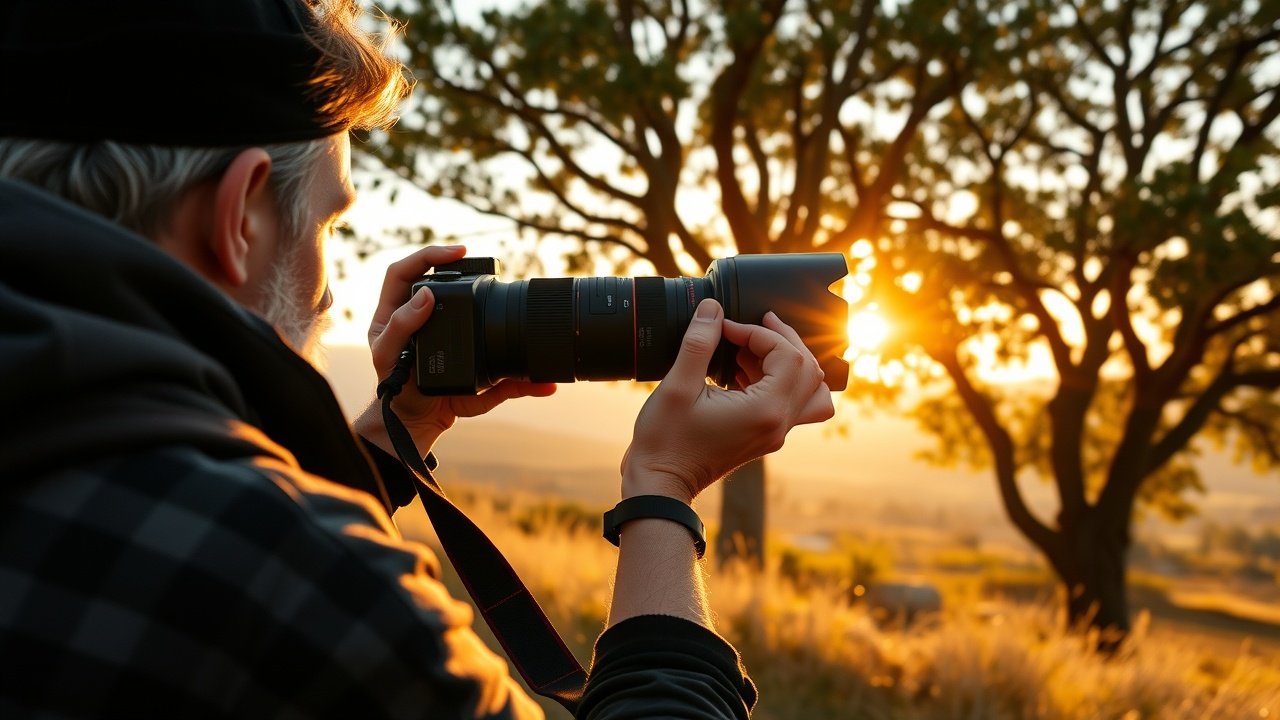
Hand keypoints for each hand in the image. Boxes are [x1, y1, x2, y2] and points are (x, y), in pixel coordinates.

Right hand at [353, 245, 555, 456]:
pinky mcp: (386, 354)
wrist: (420, 426)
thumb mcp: (485, 391)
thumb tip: (550, 384)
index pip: (426, 276)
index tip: (466, 251)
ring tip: (439, 283)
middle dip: (428, 257)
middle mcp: (402, 320)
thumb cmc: (448, 400)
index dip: (440, 258)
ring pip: (395, 293)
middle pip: (404, 274)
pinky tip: (425, 304)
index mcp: (425, 319)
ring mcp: (390, 335)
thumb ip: (513, 385)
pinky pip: (392, 329)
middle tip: (457, 253)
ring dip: (417, 279)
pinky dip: (408, 315)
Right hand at [621, 298, 833, 502]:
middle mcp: (778, 424)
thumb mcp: (677, 386)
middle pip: (810, 370)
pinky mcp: (765, 437)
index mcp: (765, 410)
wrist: (662, 485)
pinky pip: (792, 404)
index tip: (726, 328)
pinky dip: (778, 381)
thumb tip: (712, 309)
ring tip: (753, 352)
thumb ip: (699, 343)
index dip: (759, 332)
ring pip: (811, 391)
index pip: (788, 355)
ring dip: (790, 363)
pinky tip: (742, 373)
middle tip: (753, 324)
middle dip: (782, 340)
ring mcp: (775, 434)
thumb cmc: (666, 441)